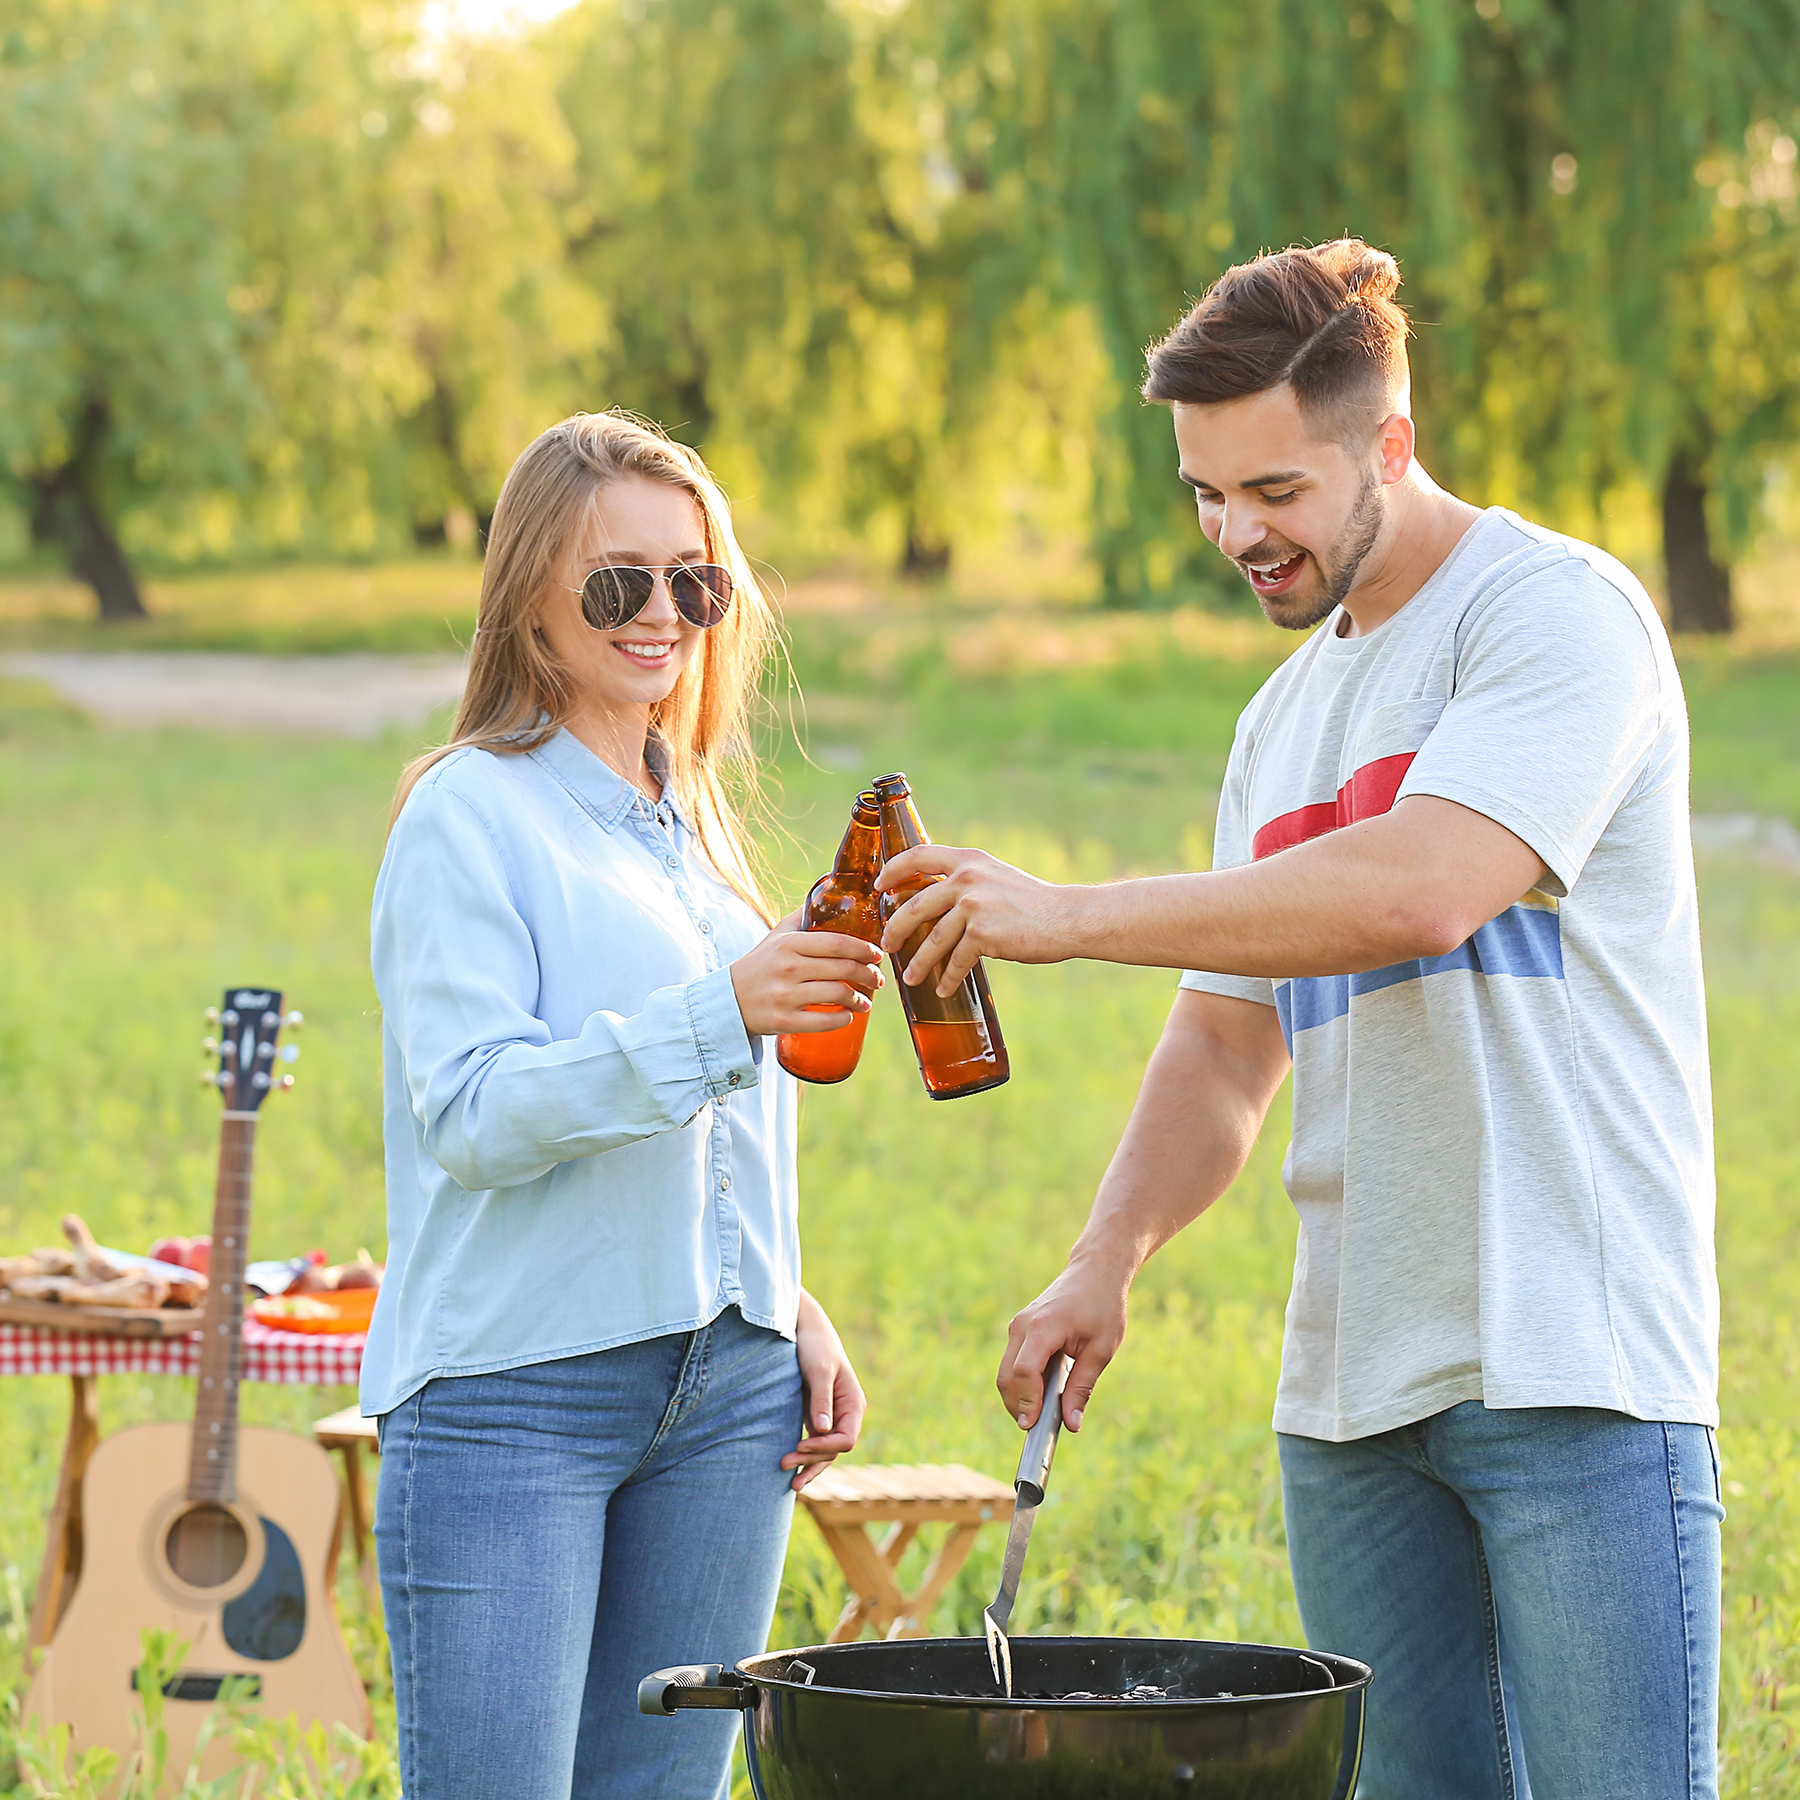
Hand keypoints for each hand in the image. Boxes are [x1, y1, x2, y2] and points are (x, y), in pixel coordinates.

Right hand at [731, 909, 882, 1036]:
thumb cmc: (760, 965)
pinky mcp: (783, 1021)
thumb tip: (828, 891)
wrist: (728, 1000)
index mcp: (789, 944)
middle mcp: (788, 968)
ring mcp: (785, 996)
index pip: (837, 942)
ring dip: (859, 999)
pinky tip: (849, 1016)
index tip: (877, 954)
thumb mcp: (776, 936)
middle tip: (877, 979)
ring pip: (837, 994)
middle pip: (843, 969)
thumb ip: (802, 916)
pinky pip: (823, 1021)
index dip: (864, 948)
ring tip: (865, 1001)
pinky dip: (842, 1019)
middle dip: (868, 975)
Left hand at [782, 1288, 867, 1491]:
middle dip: (812, 1461)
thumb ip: (822, 1400)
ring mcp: (831, 1417)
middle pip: (834, 1450)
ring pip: (825, 1452)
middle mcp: (846, 1414)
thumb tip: (823, 1430)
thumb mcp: (818, 1371)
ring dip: (808, 1465)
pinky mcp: (816, 1417)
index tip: (800, 1445)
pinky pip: (814, 1443)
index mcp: (854, 1404)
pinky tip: (791, 1469)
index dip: (825, 1447)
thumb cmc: (815, 1346)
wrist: (805, 1328)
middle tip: (785, 1467)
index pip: (846, 1439)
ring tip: (790, 1485)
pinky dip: (804, 1456)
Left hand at [874, 846, 1080, 996]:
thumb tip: (936, 900)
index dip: (893, 870)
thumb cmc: (1032, 902)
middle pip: (914, 906)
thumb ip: (967, 881)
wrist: (1065, 918)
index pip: (918, 856)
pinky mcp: (983, 934)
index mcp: (968, 860)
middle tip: (887, 945)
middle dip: (895, 929)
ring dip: (919, 963)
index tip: (879, 886)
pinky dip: (948, 978)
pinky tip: (943, 989)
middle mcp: (966, 879)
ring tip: (911, 978)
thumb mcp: (996, 877)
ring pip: (933, 939)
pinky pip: (956, 960)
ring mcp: (973, 906)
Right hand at [996, 1253, 1132, 1433]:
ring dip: (1019, 1395)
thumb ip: (1083, 1388)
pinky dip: (1022, 1382)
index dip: (1027, 1402)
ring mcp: (1018, 1325)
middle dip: (1017, 1406)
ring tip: (1043, 1412)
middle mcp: (1023, 1325)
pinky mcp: (1020, 1328)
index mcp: (1044, 1327)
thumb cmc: (1102, 1307)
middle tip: (1037, 1428)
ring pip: (1006, 1371)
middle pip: (1006, 1376)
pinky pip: (1013, 1361)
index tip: (1033, 1426)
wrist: (1094, 1272)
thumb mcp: (1101, 1351)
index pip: (1024, 1371)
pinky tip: (1043, 1393)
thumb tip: (1072, 1424)